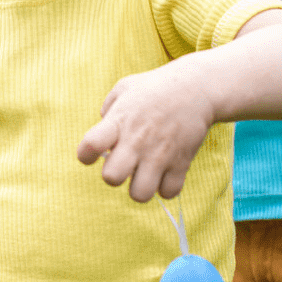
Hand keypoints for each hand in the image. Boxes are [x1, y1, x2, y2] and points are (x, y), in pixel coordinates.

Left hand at [76, 61, 215, 201]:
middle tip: (122, 164)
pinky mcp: (181, 163)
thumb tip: (102, 136)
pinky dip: (164, 188)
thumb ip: (107, 110)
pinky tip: (163, 173)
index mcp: (119, 121)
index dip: (85, 154)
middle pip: (112, 178)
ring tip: (143, 172)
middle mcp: (137, 141)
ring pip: (139, 194)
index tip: (92, 152)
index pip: (90, 146)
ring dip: (138, 187)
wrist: (196, 88)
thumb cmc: (155, 88)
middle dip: (113, 175)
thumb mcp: (124, 88)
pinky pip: (168, 193)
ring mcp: (160, 155)